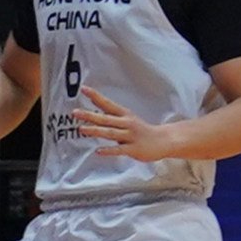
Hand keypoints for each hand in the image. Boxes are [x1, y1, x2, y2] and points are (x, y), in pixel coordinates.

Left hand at [62, 87, 181, 162]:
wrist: (164, 141)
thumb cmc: (143, 131)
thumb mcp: (128, 119)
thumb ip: (111, 116)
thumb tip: (92, 110)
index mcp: (125, 115)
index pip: (108, 104)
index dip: (96, 96)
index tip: (84, 89)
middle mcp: (127, 124)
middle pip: (106, 118)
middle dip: (90, 115)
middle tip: (75, 112)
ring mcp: (130, 136)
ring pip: (110, 132)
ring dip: (95, 130)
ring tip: (82, 129)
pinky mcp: (133, 149)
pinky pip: (119, 149)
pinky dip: (108, 150)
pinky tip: (98, 151)